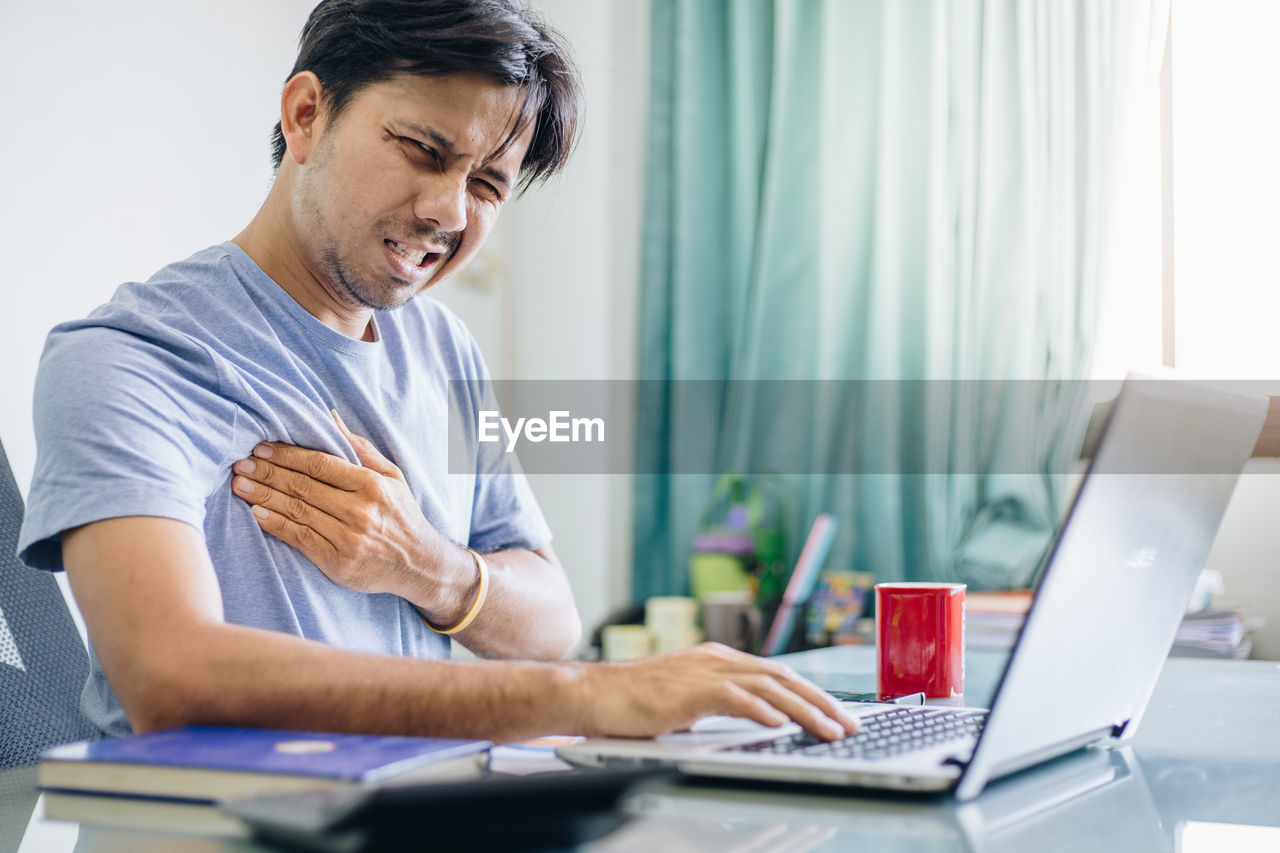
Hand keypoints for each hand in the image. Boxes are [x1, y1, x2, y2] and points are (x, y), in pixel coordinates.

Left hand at [230, 412, 456, 604]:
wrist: (420, 564)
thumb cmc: (402, 515)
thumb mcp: (392, 476)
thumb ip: (360, 448)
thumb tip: (330, 417)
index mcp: (371, 484)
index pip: (320, 464)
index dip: (287, 454)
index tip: (261, 447)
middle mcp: (360, 510)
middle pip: (303, 486)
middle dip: (267, 473)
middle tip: (240, 464)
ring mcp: (349, 538)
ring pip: (298, 511)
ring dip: (264, 497)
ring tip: (239, 486)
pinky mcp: (339, 563)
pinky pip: (301, 540)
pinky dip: (276, 526)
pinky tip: (257, 514)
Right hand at [575, 643, 859, 740]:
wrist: (592, 693)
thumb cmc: (634, 703)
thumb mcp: (688, 703)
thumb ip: (721, 707)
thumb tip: (756, 722)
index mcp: (718, 660)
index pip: (777, 675)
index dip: (812, 695)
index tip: (838, 714)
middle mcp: (717, 659)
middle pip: (782, 678)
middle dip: (821, 702)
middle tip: (850, 725)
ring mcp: (703, 672)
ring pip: (768, 687)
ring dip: (804, 710)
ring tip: (829, 730)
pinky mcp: (688, 691)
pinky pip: (734, 698)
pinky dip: (761, 710)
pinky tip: (780, 724)